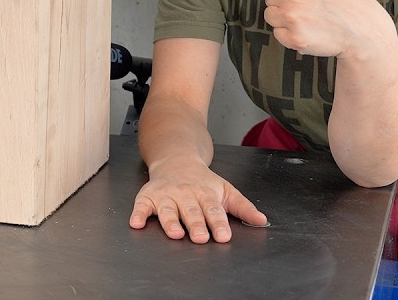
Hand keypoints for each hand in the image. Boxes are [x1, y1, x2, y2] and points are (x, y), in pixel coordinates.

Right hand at [129, 159, 265, 242]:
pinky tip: (136, 223)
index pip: (213, 210)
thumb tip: (261, 221)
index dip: (218, 223)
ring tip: (175, 233)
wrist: (176, 159)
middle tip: (200, 238)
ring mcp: (166, 195)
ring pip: (168, 209)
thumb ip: (243, 207)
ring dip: (170, 221)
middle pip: (191, 211)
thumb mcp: (225, 190)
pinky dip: (138, 214)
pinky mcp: (148, 196)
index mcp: (205, 194)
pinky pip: (141, 205)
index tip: (223, 236)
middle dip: (195, 224)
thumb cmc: (202, 181)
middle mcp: (185, 194)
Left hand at [203, 0, 382, 57]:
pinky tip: (313, 32)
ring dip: (287, 20)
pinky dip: (293, 37)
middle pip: (268, 0)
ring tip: (313, 18)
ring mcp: (291, 17)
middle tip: (311, 5)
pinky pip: (280, 36)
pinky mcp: (294, 37)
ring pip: (272, 18)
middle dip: (284, 2)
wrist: (365, 31)